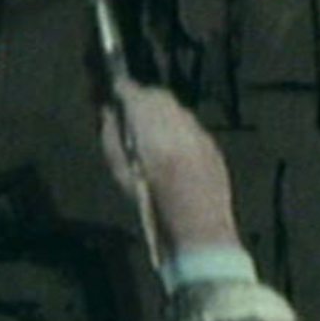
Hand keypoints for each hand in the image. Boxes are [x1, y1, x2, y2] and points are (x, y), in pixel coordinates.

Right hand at [100, 78, 239, 253]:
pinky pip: (190, 124)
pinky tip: (170, 145)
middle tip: (127, 109)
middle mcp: (180, 126)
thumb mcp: (121, 176)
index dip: (121, 88)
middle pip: (157, 95)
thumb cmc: (154, 210)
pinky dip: (177, 127)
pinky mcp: (212, 143)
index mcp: (153, 134)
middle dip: (141, 97)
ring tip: (148, 129)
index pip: (134, 95)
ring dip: (160, 111)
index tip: (111, 88)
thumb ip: (111, 138)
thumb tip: (107, 111)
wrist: (200, 232)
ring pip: (176, 108)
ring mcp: (200, 133)